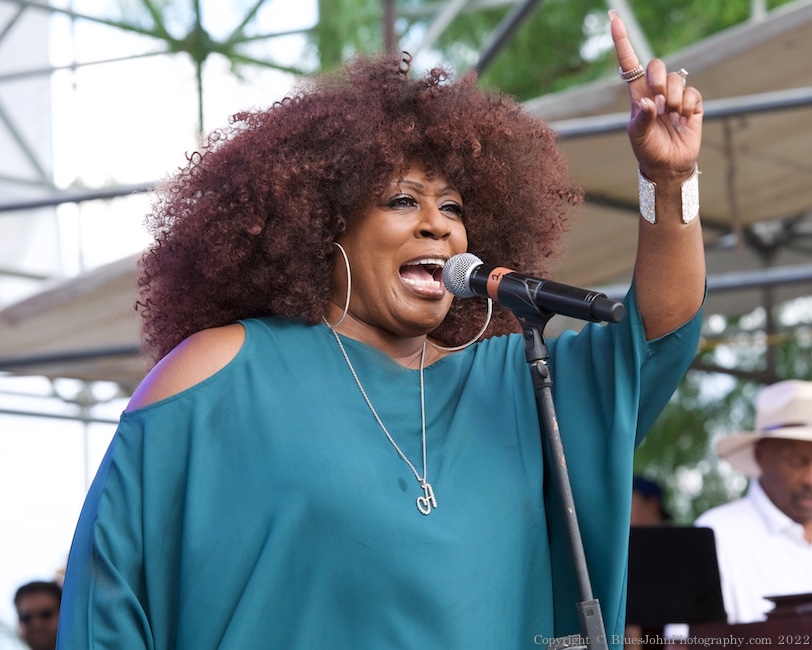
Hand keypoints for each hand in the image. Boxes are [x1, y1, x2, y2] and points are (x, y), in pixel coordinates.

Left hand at [609, 10, 702, 182]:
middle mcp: (656, 91)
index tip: (613, 17)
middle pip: (657, 64)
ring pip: (677, 78)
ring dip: (672, 99)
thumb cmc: (648, 150)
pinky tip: (682, 120)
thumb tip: (648, 102)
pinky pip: (692, 93)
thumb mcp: (638, 137)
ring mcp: (675, 96)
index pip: (628, 63)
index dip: (621, 41)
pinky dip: (686, 107)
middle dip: (658, 81)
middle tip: (657, 103)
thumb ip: (642, 119)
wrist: (668, 166)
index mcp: (637, 94)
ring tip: (670, 117)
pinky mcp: (692, 104)